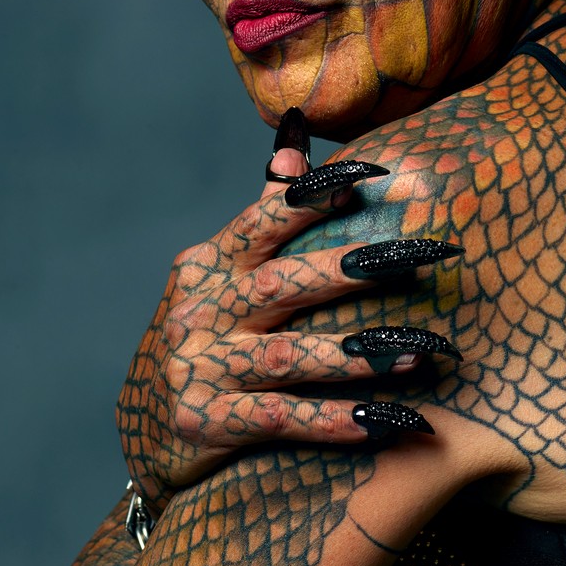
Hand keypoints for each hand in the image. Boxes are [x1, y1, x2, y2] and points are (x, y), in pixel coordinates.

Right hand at [117, 109, 461, 512]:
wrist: (146, 427)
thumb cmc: (207, 336)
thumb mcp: (222, 273)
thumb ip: (265, 211)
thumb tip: (296, 138)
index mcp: (209, 265)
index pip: (263, 219)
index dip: (312, 196)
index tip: (371, 178)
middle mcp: (200, 311)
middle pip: (283, 283)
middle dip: (350, 270)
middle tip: (414, 258)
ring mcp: (198, 367)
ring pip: (288, 357)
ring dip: (357, 356)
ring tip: (419, 353)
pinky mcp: (205, 422)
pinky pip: (281, 418)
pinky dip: (333, 421)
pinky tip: (385, 421)